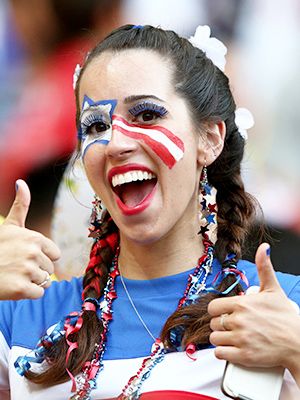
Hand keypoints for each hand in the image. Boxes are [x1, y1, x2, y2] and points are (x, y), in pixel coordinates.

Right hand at [0, 180, 60, 299]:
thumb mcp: (9, 226)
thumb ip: (21, 206)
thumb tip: (21, 182)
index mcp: (34, 237)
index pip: (55, 254)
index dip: (42, 257)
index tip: (25, 256)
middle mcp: (32, 252)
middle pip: (50, 269)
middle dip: (36, 270)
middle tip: (16, 267)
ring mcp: (27, 270)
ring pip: (45, 281)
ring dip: (31, 282)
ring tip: (14, 275)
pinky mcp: (21, 289)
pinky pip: (38, 293)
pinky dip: (27, 293)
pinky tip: (13, 286)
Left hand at [208, 243, 299, 382]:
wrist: (298, 343)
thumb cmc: (286, 317)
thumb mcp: (273, 289)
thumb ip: (264, 267)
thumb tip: (263, 248)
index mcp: (242, 303)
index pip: (213, 307)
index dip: (218, 311)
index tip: (225, 314)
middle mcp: (238, 320)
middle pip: (213, 323)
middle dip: (221, 325)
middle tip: (233, 327)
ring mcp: (240, 338)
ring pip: (214, 339)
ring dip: (221, 339)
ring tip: (233, 338)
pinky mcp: (243, 356)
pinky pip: (220, 354)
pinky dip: (223, 353)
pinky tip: (232, 349)